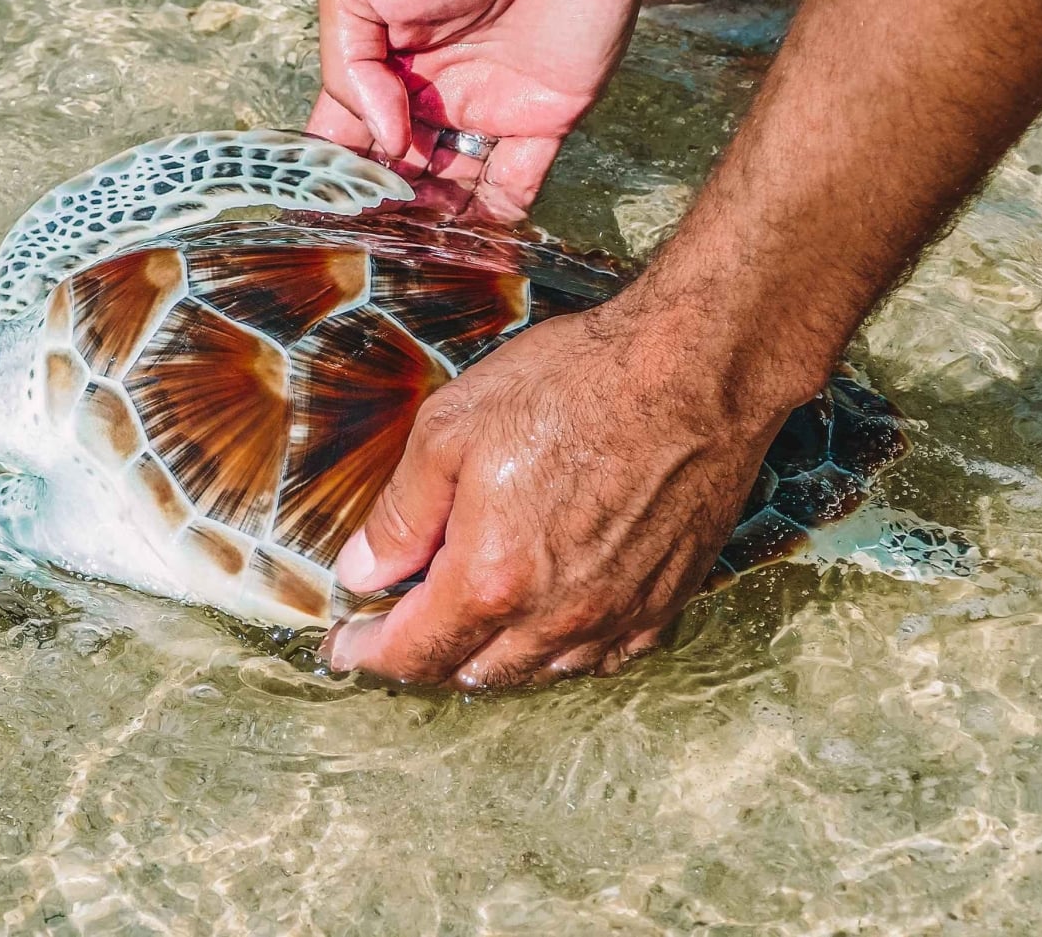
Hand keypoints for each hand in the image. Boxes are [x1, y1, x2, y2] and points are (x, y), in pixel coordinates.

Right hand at [306, 0, 640, 220]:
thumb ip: (348, 68)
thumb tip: (382, 140)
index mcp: (385, 64)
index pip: (350, 133)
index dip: (336, 172)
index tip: (324, 211)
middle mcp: (433, 94)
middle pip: (403, 171)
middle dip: (388, 208)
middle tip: (374, 242)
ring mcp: (490, 108)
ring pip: (456, 187)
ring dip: (437, 224)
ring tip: (416, 255)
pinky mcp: (546, 118)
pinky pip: (520, 183)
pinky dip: (499, 221)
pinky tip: (472, 248)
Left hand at [322, 299, 791, 687]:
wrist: (696, 369)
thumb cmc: (577, 385)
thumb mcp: (451, 430)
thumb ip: (401, 516)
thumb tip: (364, 572)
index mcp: (492, 578)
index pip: (412, 652)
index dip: (368, 653)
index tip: (346, 645)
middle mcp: (555, 617)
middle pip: (471, 672)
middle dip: (425, 656)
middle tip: (400, 623)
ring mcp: (616, 616)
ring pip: (537, 672)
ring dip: (491, 657)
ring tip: (468, 621)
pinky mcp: (664, 600)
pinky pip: (601, 656)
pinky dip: (560, 651)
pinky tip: (547, 619)